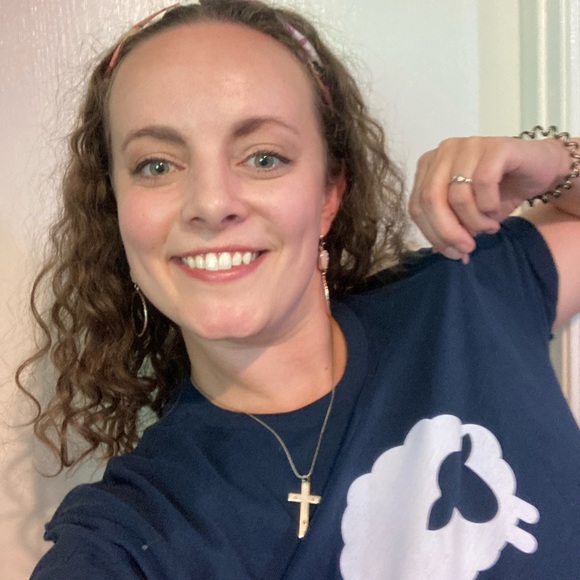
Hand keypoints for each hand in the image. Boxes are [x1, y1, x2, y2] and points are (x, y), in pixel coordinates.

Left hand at [408, 136, 568, 262]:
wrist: (541, 170)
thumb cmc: (498, 192)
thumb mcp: (468, 216)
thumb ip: (451, 229)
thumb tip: (444, 252)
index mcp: (428, 166)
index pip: (416, 206)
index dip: (431, 234)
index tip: (452, 253)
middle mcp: (444, 151)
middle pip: (430, 199)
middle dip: (447, 231)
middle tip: (467, 248)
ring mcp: (469, 145)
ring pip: (457, 194)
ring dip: (473, 221)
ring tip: (488, 228)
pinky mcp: (495, 146)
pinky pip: (483, 182)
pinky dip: (488, 205)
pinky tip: (495, 212)